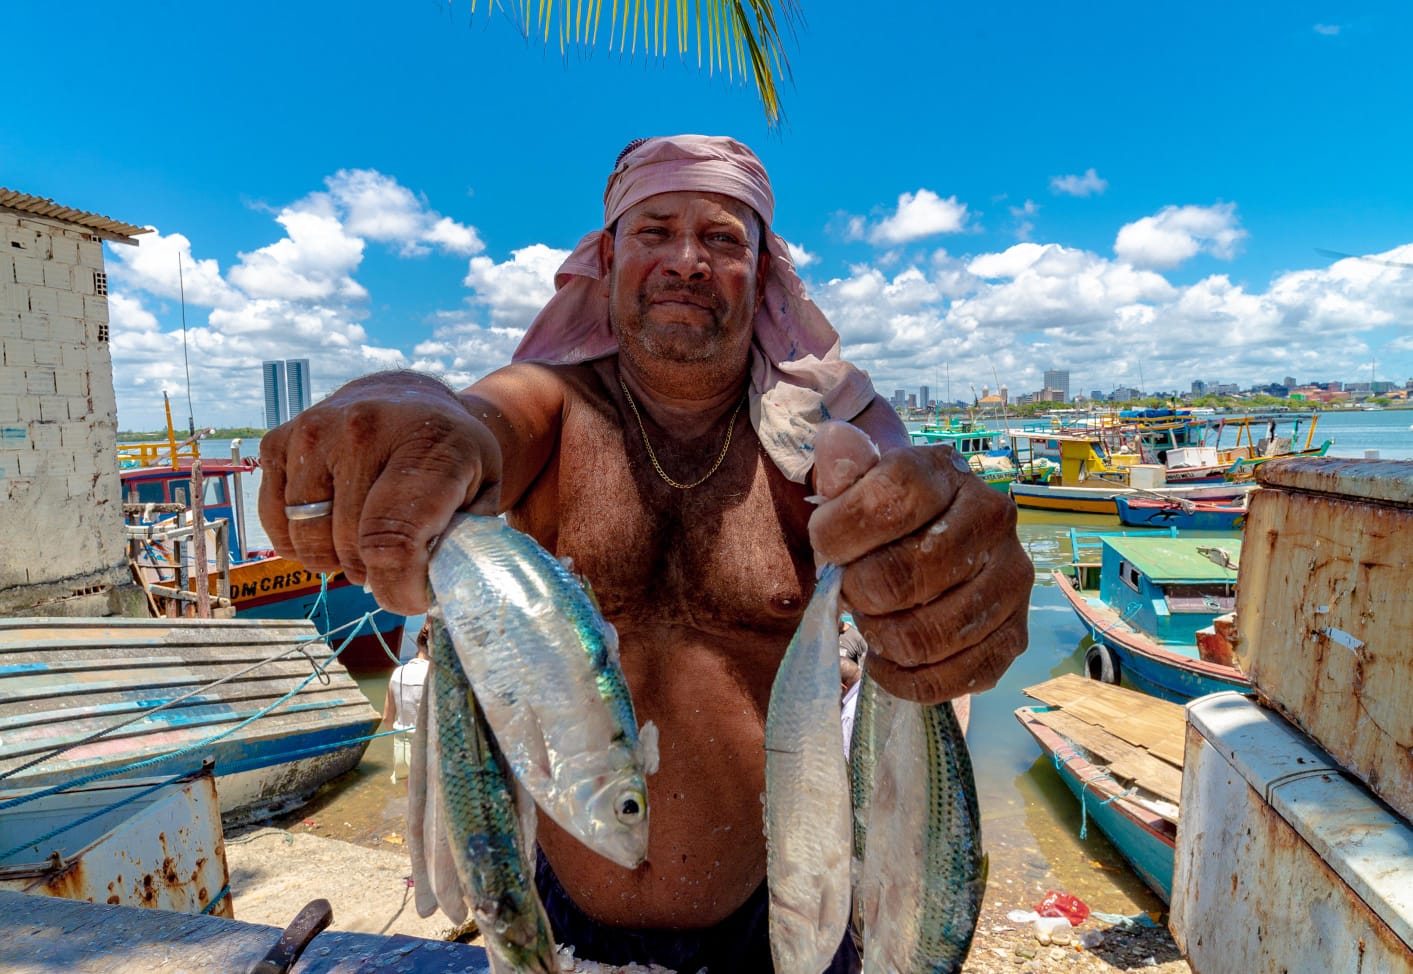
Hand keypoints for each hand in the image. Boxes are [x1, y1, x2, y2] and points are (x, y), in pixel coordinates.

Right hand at [258, 371, 502, 614]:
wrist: (407, 396)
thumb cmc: (447, 450)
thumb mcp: (483, 484)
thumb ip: (469, 535)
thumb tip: (440, 585)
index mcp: (427, 444)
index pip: (393, 540)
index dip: (397, 586)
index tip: (409, 597)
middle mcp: (364, 430)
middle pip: (351, 545)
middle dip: (373, 573)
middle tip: (393, 560)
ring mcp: (314, 433)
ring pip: (308, 538)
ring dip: (334, 558)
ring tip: (363, 540)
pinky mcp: (278, 442)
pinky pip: (275, 520)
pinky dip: (299, 539)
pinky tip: (329, 525)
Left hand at [808, 421, 1030, 703]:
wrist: (933, 541)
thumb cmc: (883, 516)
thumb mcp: (855, 483)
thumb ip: (840, 468)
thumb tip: (834, 443)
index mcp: (946, 471)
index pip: (889, 500)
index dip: (840, 533)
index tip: (825, 546)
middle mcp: (993, 517)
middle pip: (905, 576)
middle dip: (860, 593)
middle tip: (853, 592)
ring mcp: (1012, 578)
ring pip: (929, 634)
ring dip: (882, 638)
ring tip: (874, 622)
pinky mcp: (1016, 634)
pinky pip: (956, 677)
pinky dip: (908, 680)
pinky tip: (889, 661)